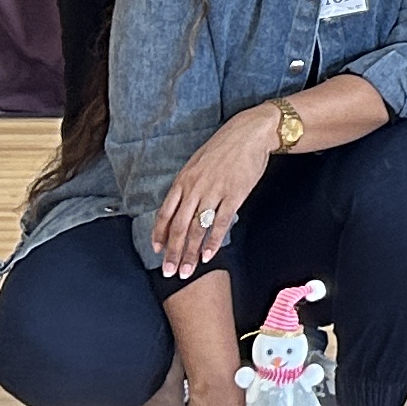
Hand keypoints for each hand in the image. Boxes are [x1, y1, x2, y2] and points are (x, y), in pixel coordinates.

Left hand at [152, 107, 277, 279]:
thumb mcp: (197, 163)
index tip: (157, 251)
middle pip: (179, 227)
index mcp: (183, 180)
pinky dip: (213, 242)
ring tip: (188, 271)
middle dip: (173, 252)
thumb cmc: (223, 147)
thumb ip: (188, 186)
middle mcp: (195, 188)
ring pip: (198, 229)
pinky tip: (209, 255)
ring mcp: (214, 192)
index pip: (165, 213)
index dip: (159, 234)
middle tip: (170, 271)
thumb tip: (183, 209)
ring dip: (191, 253)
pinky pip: (220, 223)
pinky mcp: (234, 195)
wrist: (249, 133)